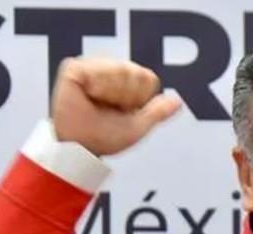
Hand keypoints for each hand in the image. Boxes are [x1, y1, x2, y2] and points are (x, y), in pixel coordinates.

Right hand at [50, 57, 181, 156]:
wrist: (82, 146)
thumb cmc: (105, 138)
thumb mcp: (139, 126)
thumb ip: (158, 112)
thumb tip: (178, 102)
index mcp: (125, 82)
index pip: (148, 78)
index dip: (140, 99)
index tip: (126, 111)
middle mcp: (109, 71)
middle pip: (135, 72)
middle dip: (128, 96)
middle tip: (111, 108)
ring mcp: (91, 67)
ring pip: (120, 70)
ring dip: (113, 93)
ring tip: (98, 102)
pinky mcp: (75, 68)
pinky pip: (98, 71)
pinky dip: (98, 88)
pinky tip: (88, 94)